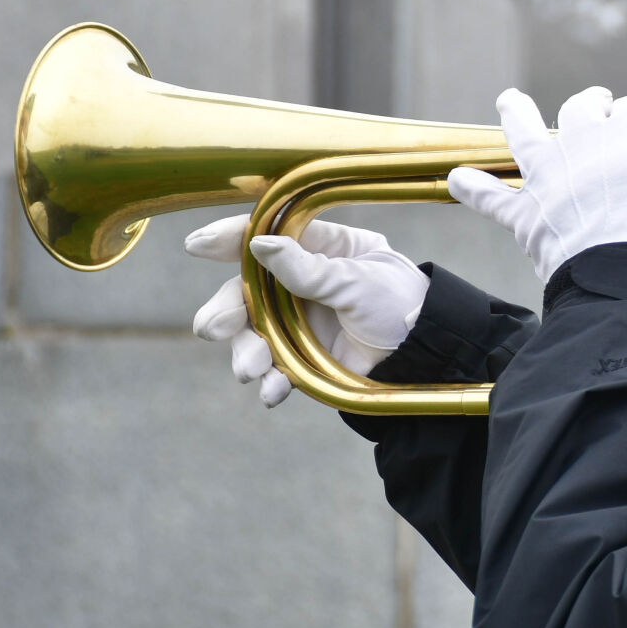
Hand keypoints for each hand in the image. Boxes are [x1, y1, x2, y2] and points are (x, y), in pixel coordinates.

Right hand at [186, 215, 428, 406]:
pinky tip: (272, 392)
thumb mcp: (360, 281)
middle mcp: (302, 281)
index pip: (270, 234)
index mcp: (322, 247)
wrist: (429, 355)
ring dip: (245, 351)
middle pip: (246, 289)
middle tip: (211, 330)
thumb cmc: (404, 304)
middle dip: (225, 310)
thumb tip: (259, 246)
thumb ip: (311, 269)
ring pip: (252, 332)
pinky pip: (276, 369)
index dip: (230, 238)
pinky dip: (271, 382)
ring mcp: (299, 320)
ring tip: (249, 371)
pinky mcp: (304, 357)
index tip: (197, 246)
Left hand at [447, 86, 626, 282]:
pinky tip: (458, 179)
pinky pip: (489, 197)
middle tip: (597, 105)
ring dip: (516, 114)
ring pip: (524, 130)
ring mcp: (548, 177)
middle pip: (581, 107)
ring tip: (509, 101)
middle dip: (592, 105)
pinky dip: (472, 188)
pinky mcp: (524, 214)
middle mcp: (584, 146)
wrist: (621, 286)